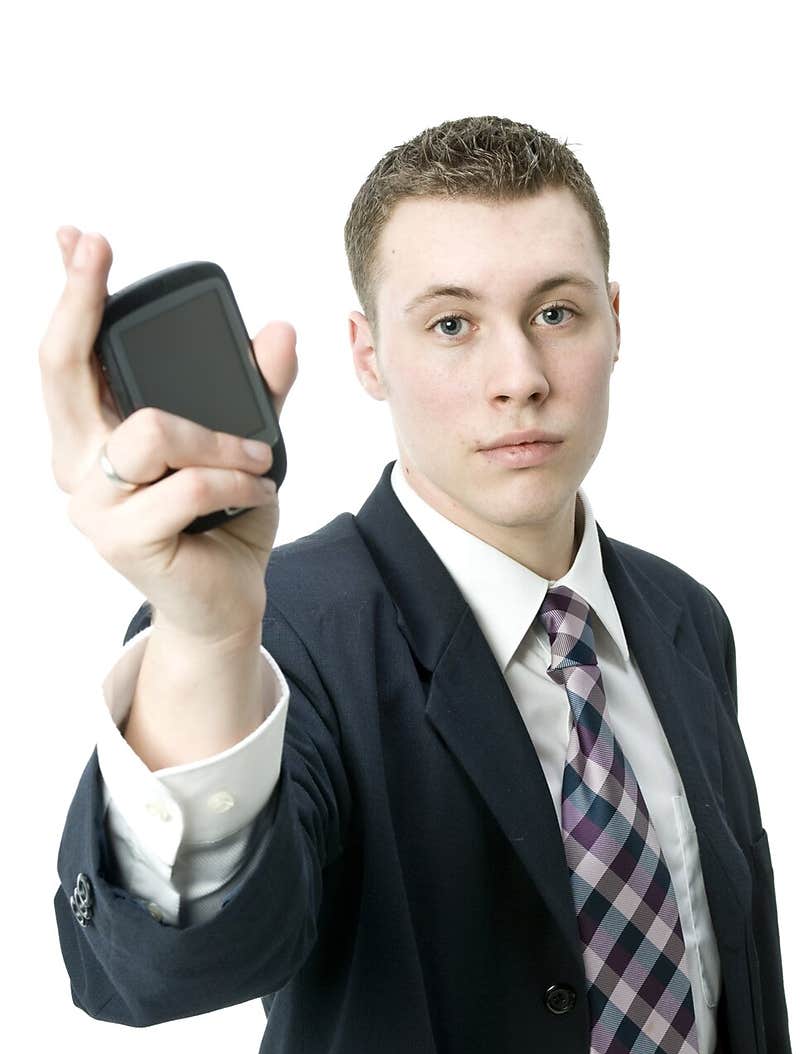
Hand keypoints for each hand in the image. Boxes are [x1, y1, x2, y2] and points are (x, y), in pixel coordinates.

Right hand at [39, 227, 298, 648]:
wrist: (226, 601)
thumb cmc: (223, 521)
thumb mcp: (242, 443)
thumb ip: (257, 390)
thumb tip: (277, 330)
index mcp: (95, 433)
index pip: (67, 354)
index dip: (67, 293)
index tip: (75, 237)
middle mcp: (79, 462)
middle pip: (62, 366)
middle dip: (79, 301)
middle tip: (96, 251)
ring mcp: (91, 501)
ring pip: (149, 430)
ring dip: (217, 441)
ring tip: (255, 461)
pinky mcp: (119, 537)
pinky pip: (186, 483)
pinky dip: (235, 480)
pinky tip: (257, 491)